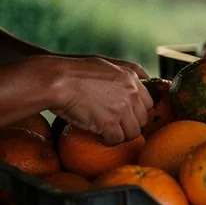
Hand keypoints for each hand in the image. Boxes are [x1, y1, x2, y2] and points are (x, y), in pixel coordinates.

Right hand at [39, 57, 153, 144]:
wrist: (57, 81)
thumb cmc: (75, 71)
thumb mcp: (107, 63)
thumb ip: (128, 70)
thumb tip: (145, 77)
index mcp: (131, 78)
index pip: (148, 102)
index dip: (138, 111)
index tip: (129, 115)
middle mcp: (131, 94)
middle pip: (143, 119)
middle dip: (131, 124)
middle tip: (119, 126)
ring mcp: (121, 110)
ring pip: (133, 132)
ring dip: (122, 135)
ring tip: (111, 134)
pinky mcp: (109, 124)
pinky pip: (117, 139)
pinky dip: (110, 141)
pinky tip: (102, 138)